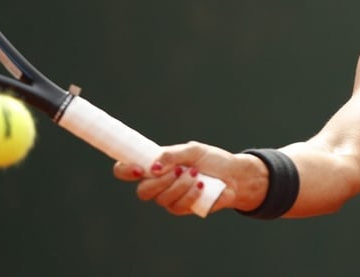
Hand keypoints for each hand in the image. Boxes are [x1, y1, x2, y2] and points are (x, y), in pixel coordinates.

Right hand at [112, 141, 240, 215]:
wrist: (234, 175)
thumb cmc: (212, 160)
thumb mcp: (193, 150)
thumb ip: (173, 155)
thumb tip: (154, 166)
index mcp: (155, 165)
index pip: (126, 170)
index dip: (125, 170)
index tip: (138, 169)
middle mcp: (157, 183)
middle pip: (143, 192)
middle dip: (161, 182)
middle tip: (180, 170)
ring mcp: (169, 198)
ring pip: (162, 199)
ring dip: (180, 185)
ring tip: (195, 174)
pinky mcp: (182, 209)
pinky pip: (179, 206)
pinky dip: (191, 194)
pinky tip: (202, 185)